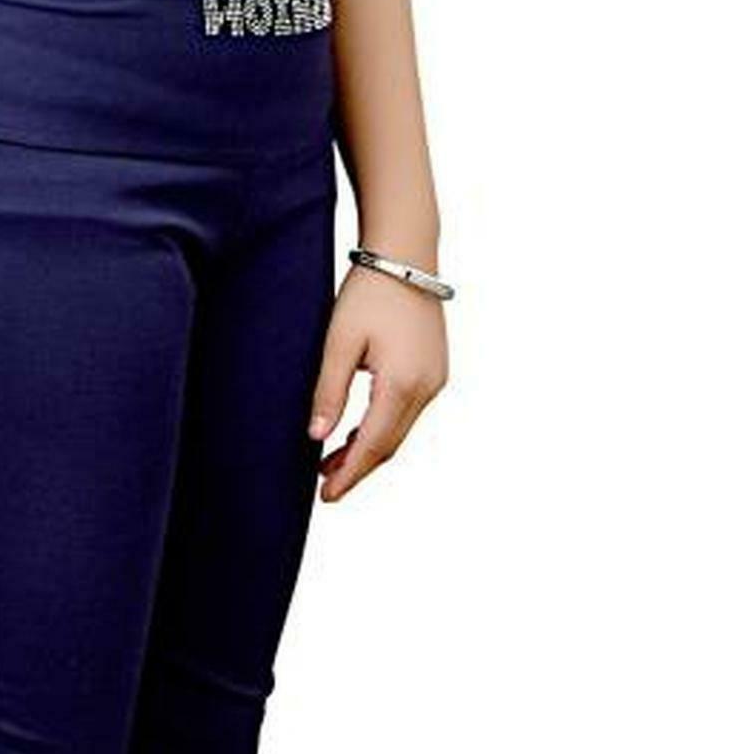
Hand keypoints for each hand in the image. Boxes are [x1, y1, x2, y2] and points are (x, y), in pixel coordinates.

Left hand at [308, 265, 448, 501]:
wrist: (406, 255)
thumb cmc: (369, 292)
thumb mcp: (339, 341)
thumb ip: (329, 391)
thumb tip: (317, 437)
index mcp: (402, 383)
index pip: (373, 445)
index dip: (349, 474)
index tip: (327, 498)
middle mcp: (427, 387)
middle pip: (390, 444)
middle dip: (357, 467)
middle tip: (325, 486)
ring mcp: (436, 380)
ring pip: (400, 430)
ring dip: (369, 448)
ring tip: (333, 461)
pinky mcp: (435, 370)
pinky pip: (408, 412)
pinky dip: (383, 427)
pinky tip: (359, 431)